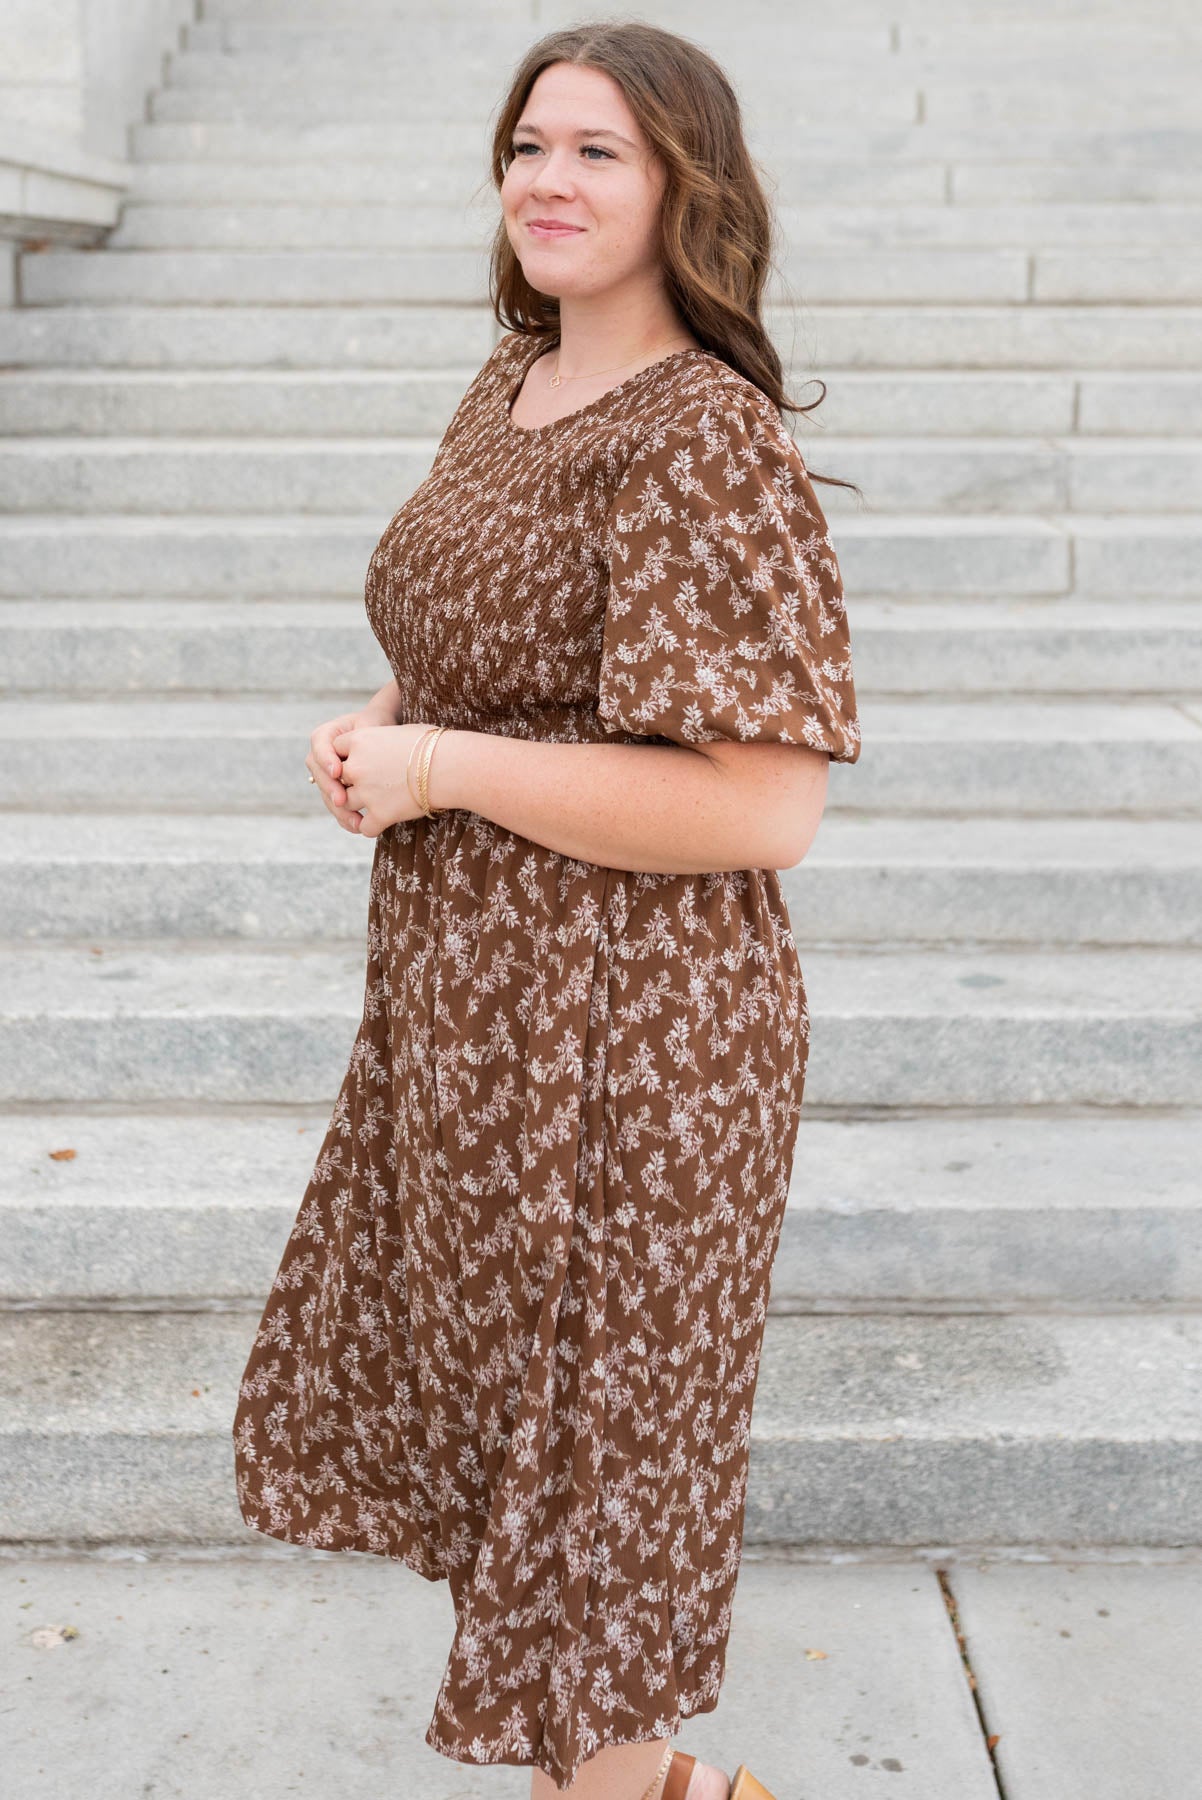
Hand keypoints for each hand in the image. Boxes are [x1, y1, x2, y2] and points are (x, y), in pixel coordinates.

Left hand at [329, 721, 434, 836]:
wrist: (450, 766)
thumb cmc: (434, 745)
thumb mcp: (401, 732)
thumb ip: (382, 739)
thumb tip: (387, 744)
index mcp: (361, 739)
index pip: (336, 748)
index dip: (347, 756)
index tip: (359, 760)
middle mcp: (357, 766)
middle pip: (338, 778)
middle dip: (350, 782)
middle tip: (364, 786)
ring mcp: (366, 792)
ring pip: (346, 804)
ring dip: (357, 806)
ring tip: (373, 806)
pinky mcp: (380, 814)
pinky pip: (364, 827)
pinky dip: (371, 827)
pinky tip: (382, 823)